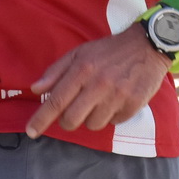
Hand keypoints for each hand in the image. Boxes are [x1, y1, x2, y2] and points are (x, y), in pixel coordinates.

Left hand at [25, 27, 169, 137]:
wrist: (148, 46)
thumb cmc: (109, 50)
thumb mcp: (80, 53)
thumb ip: (56, 71)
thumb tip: (35, 89)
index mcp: (82, 69)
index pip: (56, 101)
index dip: (41, 119)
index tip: (30, 132)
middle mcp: (98, 83)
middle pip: (72, 119)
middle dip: (68, 121)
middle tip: (74, 111)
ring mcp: (117, 95)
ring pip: (93, 125)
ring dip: (91, 118)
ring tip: (99, 102)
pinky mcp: (133, 104)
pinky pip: (114, 122)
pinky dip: (111, 116)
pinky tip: (115, 101)